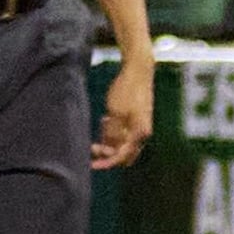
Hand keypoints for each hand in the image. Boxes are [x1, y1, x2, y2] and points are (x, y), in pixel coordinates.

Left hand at [92, 50, 154, 168]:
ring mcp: (140, 126)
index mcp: (139, 134)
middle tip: (93, 146)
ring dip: (110, 141)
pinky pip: (123, 133)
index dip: (106, 163)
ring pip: (122, 143)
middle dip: (109, 154)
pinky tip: (106, 119)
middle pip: (124, 154)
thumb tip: (110, 149)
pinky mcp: (136, 119)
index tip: (91, 164)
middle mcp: (142, 133)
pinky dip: (113, 132)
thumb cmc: (127, 90)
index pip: (121, 157)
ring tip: (102, 123)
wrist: (138, 69)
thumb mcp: (115, 113)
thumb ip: (112, 134)